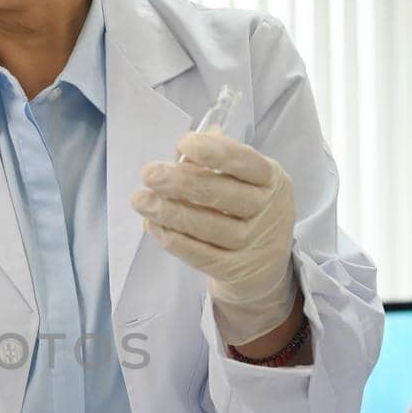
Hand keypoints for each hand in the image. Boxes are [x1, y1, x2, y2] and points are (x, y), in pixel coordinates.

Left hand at [131, 127, 297, 345]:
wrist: (263, 265)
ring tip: (140, 200)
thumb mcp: (243, 180)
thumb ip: (214, 162)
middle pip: (222, 194)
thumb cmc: (245, 208)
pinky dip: (174, 238)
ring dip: (170, 212)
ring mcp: (252, 243)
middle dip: (182, 182)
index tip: (183, 143)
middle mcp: (268, 211)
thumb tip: (181, 151)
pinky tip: (153, 224)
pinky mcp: (233, 269)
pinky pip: (200, 254)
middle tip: (149, 174)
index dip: (215, 152)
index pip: (246, 162)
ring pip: (208, 226)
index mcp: (271, 179)